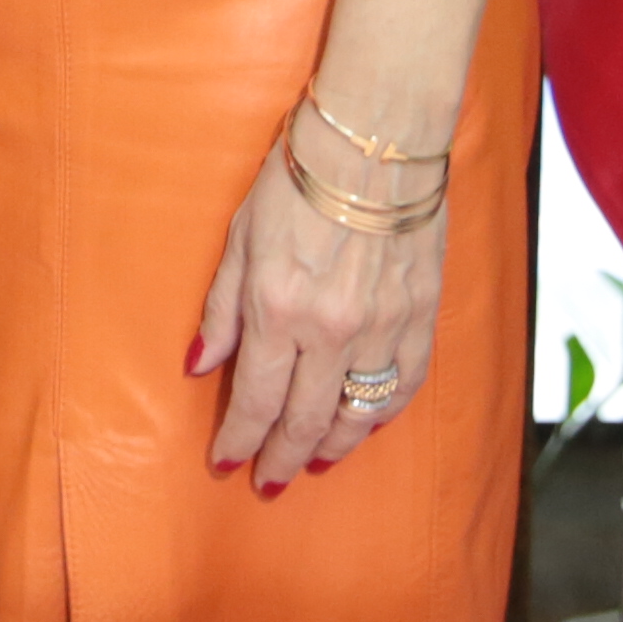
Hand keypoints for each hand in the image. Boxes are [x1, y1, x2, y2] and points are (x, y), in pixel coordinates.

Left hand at [189, 137, 446, 494]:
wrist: (375, 140)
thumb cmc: (296, 178)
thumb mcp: (239, 239)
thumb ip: (221, 311)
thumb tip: (200, 367)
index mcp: (278, 309)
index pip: (255, 400)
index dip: (238, 440)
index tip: (226, 463)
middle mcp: (332, 329)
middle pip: (304, 419)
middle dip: (280, 457)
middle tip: (267, 481)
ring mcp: (383, 325)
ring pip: (358, 413)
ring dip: (332, 446)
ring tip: (312, 462)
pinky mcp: (422, 314)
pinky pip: (404, 383)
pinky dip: (384, 412)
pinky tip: (366, 423)